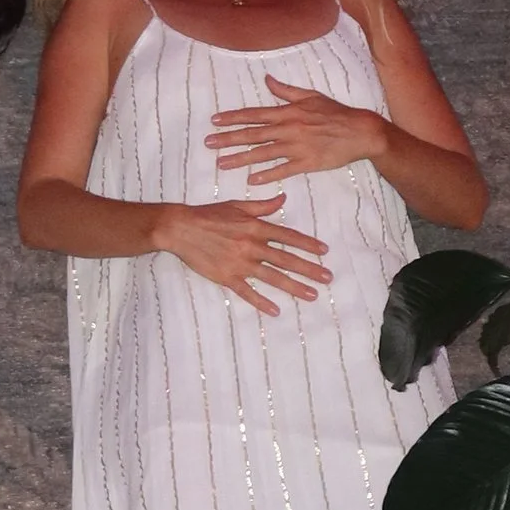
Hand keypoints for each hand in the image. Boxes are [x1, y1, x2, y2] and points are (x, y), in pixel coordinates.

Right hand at [153, 194, 333, 313]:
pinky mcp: (227, 277)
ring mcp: (240, 263)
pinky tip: (276, 310)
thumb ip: (262, 206)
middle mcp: (251, 245)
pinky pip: (248, 292)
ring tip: (312, 295)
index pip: (288, 237)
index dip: (308, 244)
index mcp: (255, 227)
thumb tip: (283, 198)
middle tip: (328, 277)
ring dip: (294, 287)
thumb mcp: (237, 205)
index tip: (324, 252)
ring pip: (273, 277)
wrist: (181, 228)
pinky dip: (262, 302)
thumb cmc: (209, 215)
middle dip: (309, 269)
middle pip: (286, 259)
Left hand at [206, 73, 387, 183]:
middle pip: (253, 134)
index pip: (254, 115)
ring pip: (263, 153)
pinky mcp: (307, 163)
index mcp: (288, 112)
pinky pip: (283, 170)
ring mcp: (297, 147)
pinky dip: (267, 175)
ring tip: (221, 164)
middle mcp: (288, 129)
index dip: (233, 118)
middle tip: (209, 143)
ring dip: (240, 158)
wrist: (359, 131)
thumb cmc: (335, 112)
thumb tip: (267, 80)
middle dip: (229, 139)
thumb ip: (286, 91)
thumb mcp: (310, 96)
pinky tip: (251, 180)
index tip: (215, 121)